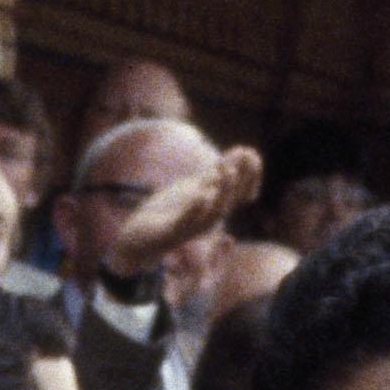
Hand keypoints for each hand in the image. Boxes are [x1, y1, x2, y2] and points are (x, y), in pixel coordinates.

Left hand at [100, 146, 262, 282]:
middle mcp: (207, 219)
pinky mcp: (170, 233)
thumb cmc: (169, 212)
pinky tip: (201, 195)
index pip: (241, 192)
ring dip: (222, 192)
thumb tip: (242, 152)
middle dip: (238, 179)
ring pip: (214, 213)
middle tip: (239, 158)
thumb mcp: (194, 187)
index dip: (250, 174)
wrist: (139, 237)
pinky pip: (186, 222)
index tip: (250, 154)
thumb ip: (215, 173)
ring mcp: (190, 227)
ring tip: (224, 170)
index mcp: (215, 208)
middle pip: (231, 201)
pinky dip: (196, 209)